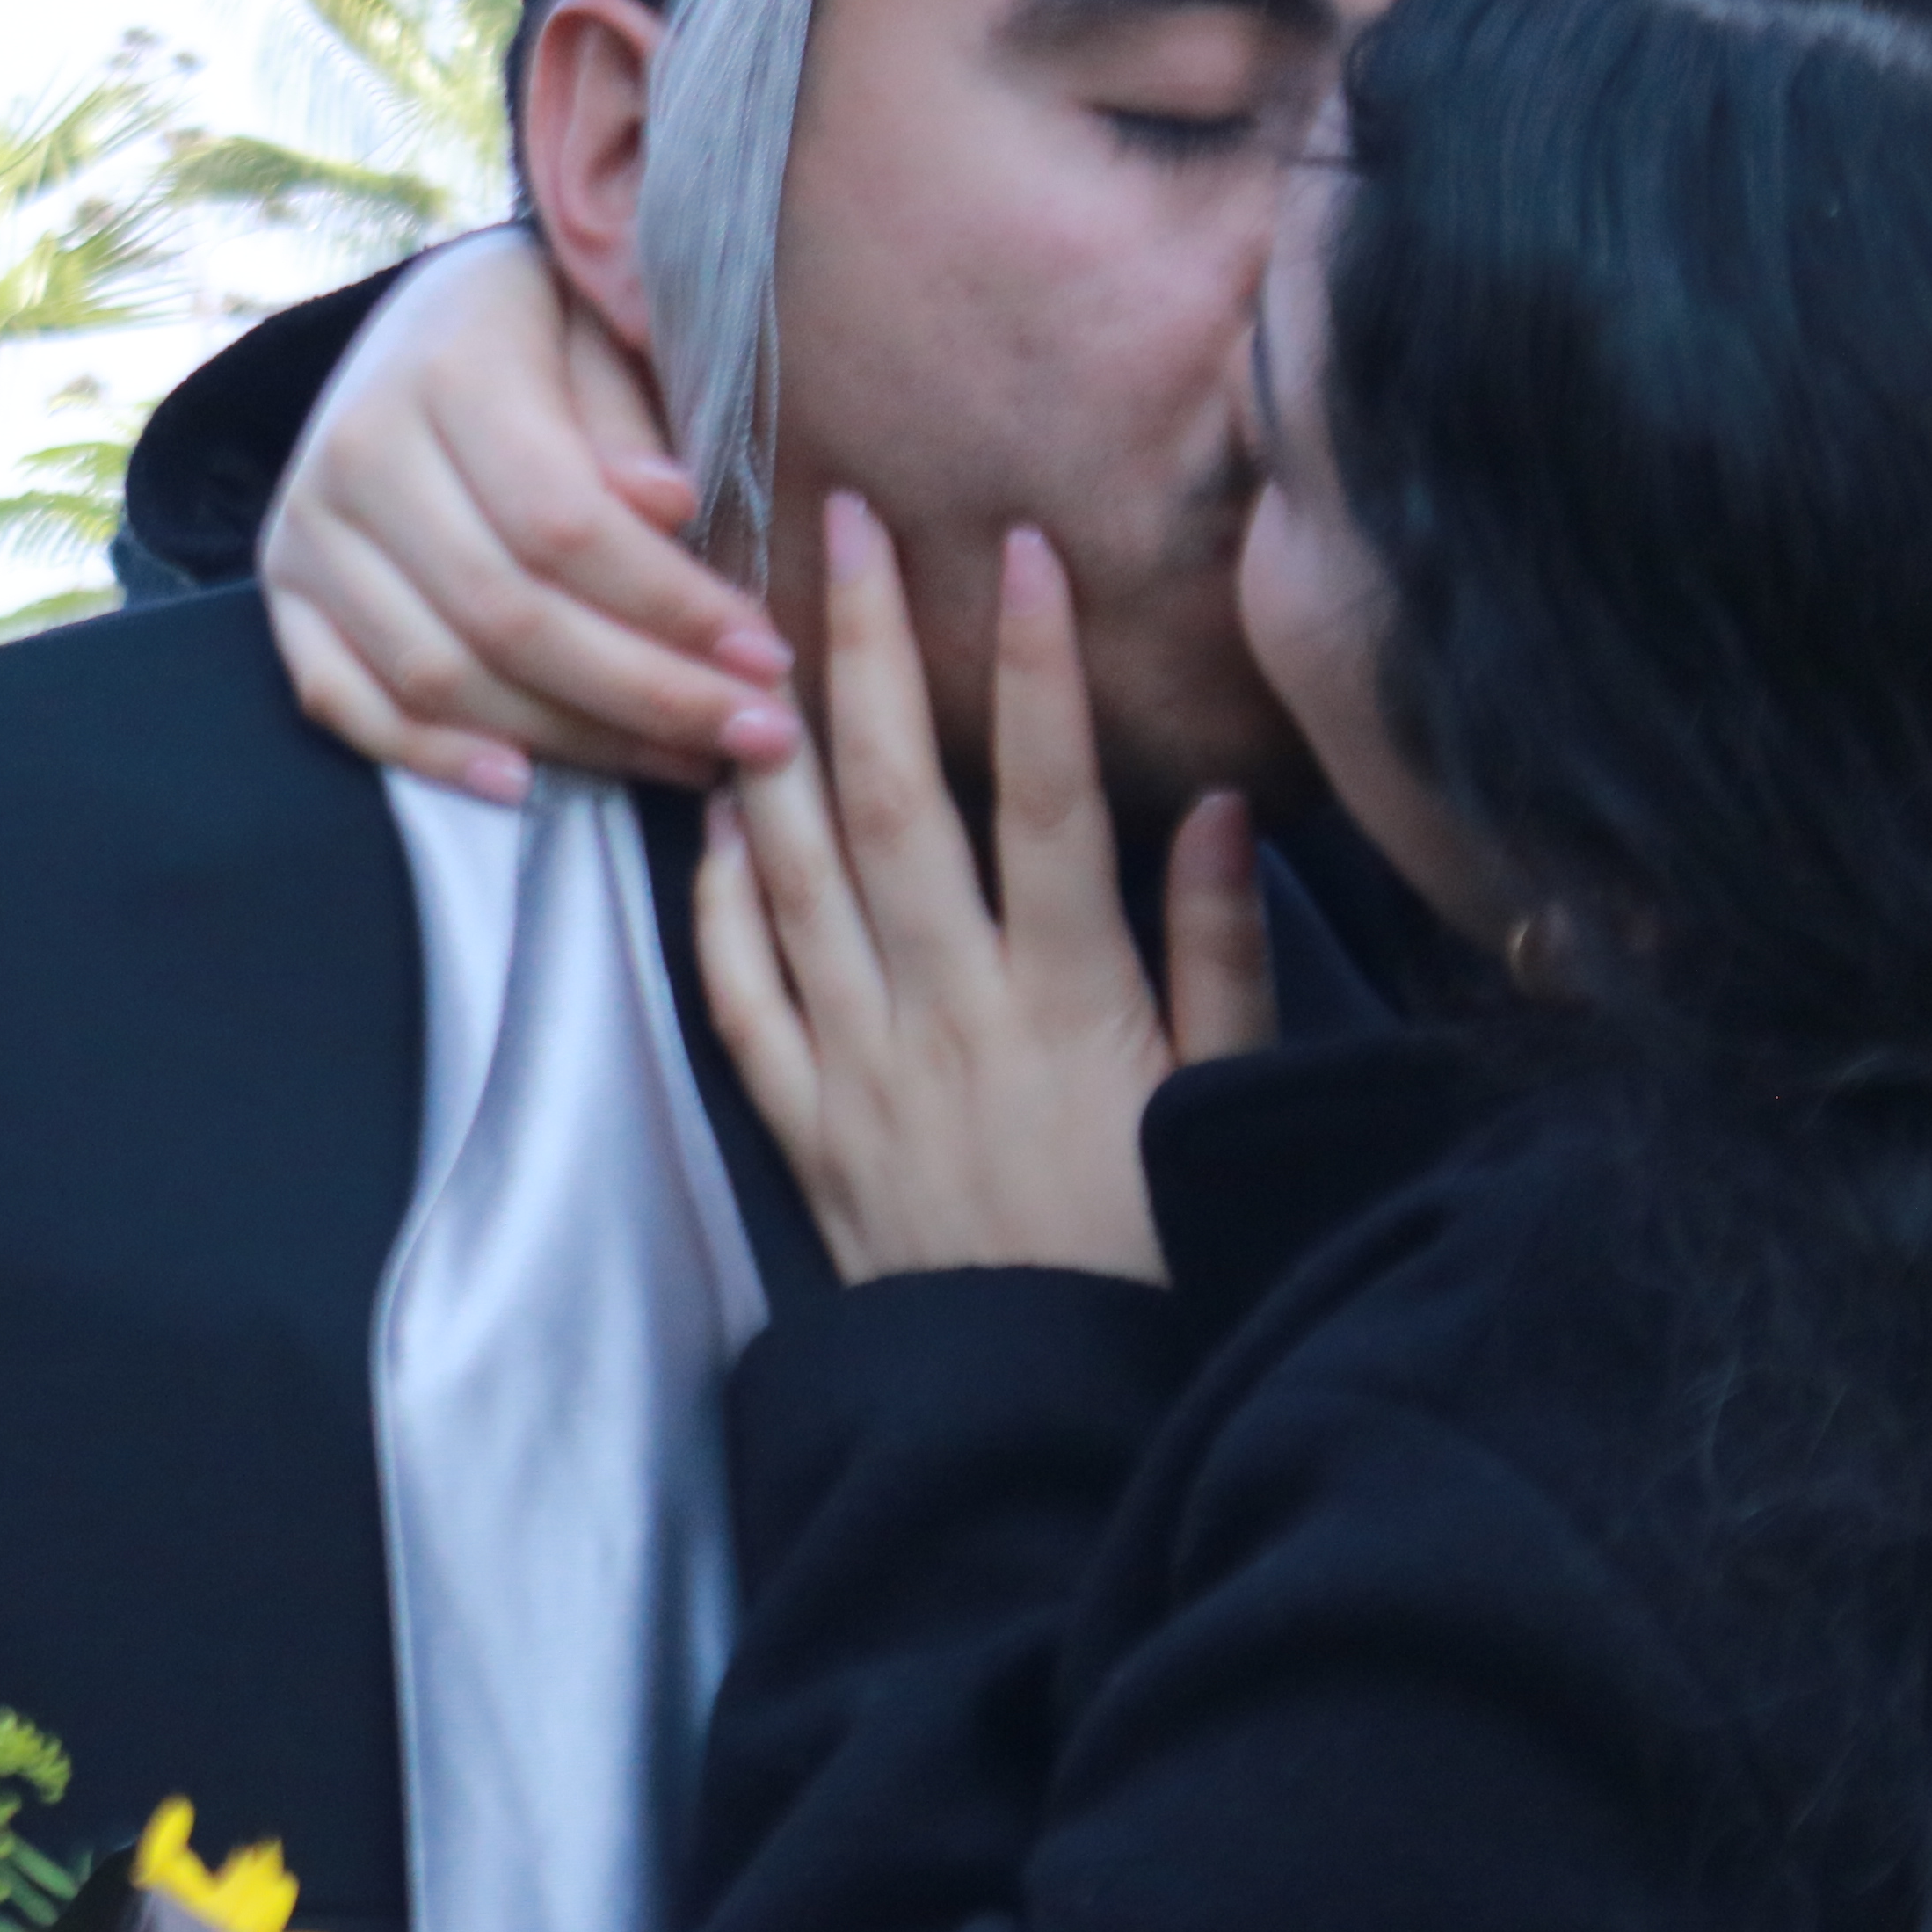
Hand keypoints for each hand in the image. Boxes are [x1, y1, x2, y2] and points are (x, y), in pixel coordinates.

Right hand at [259, 230, 803, 800]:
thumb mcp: (607, 332)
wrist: (427, 318)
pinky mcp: (283, 591)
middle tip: (756, 732)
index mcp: (446, 368)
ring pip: (437, 675)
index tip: (767, 655)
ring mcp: (304, 529)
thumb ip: (630, 419)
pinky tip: (523, 785)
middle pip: (506, 615)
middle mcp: (355, 450)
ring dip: (570, 740)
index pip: (563, 523)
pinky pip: (340, 701)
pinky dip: (428, 755)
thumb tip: (667, 507)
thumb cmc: (552, 330)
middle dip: (646, 691)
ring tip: (684, 760)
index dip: (671, 605)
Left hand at [694, 499, 1274, 1283]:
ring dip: (770, 739)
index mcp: (1066, 999)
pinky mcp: (803, 1125)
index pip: (1041, 795)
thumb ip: (1215, 950)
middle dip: (864, 649)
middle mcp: (945, 1013)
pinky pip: (740, 993)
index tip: (1020, 548)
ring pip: (793, 874)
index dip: (1031, 665)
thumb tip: (1212, 806)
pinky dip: (717, 898)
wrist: (1043, 1410)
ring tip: (745, 622)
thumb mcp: (1224, 1096)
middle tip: (841, 521)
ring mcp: (858, 1066)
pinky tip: (707, 815)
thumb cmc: (1159, 1254)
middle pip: (890, 800)